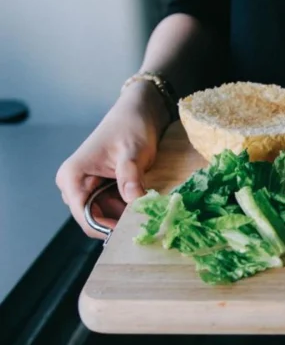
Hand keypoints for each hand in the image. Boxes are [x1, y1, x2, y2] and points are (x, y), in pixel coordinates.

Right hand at [56, 82, 168, 237]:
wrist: (138, 112)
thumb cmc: (130, 126)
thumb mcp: (132, 153)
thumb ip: (130, 178)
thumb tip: (134, 204)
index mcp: (72, 177)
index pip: (85, 217)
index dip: (109, 229)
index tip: (135, 232)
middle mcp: (75, 186)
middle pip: (95, 220)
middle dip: (121, 225)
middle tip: (148, 227)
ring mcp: (88, 188)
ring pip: (107, 217)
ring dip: (127, 219)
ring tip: (151, 218)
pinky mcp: (103, 188)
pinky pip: (115, 208)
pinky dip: (130, 211)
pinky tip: (147, 210)